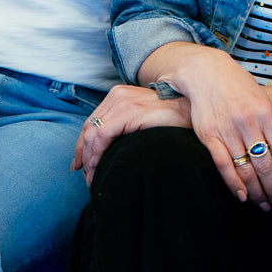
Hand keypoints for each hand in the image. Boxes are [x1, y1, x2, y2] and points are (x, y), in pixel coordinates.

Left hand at [71, 85, 193, 185]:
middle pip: (89, 127)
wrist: (190, 112)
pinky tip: (98, 167)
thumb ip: (124, 128)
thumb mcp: (141, 121)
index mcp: (119, 95)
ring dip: (89, 158)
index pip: (93, 121)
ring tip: (92, 176)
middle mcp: (117, 95)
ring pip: (92, 133)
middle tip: (85, 174)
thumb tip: (107, 149)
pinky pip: (102, 135)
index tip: (81, 164)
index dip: (83, 144)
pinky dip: (96, 154)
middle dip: (83, 154)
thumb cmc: (170, 121)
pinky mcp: (129, 111)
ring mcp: (122, 101)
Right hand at [157, 45, 271, 211]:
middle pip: (266, 166)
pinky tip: (243, 196)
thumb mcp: (266, 105)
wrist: (206, 72)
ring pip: (246, 169)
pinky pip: (223, 165)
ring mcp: (227, 129)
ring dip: (258, 193)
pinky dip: (234, 184)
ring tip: (266, 206)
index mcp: (267, 113)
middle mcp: (248, 122)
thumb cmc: (240, 89)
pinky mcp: (208, 135)